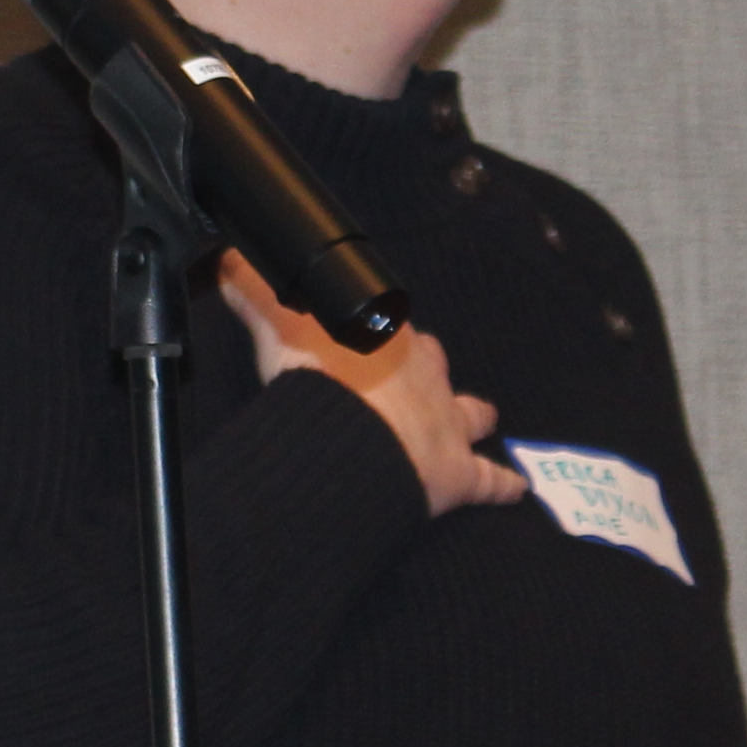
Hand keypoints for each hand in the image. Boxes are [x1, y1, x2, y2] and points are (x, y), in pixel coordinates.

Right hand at [219, 251, 525, 517]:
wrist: (347, 436)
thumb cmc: (317, 375)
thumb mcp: (278, 320)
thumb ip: (254, 289)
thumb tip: (229, 257)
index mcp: (387, 338)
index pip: (389, 326)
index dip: (378, 333)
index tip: (367, 337)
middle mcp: (426, 376)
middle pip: (435, 363)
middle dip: (429, 368)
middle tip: (418, 376)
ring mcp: (447, 424)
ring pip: (472, 413)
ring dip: (476, 415)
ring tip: (487, 418)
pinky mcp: (458, 474)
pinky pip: (489, 480)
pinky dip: (502, 485)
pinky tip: (517, 490)